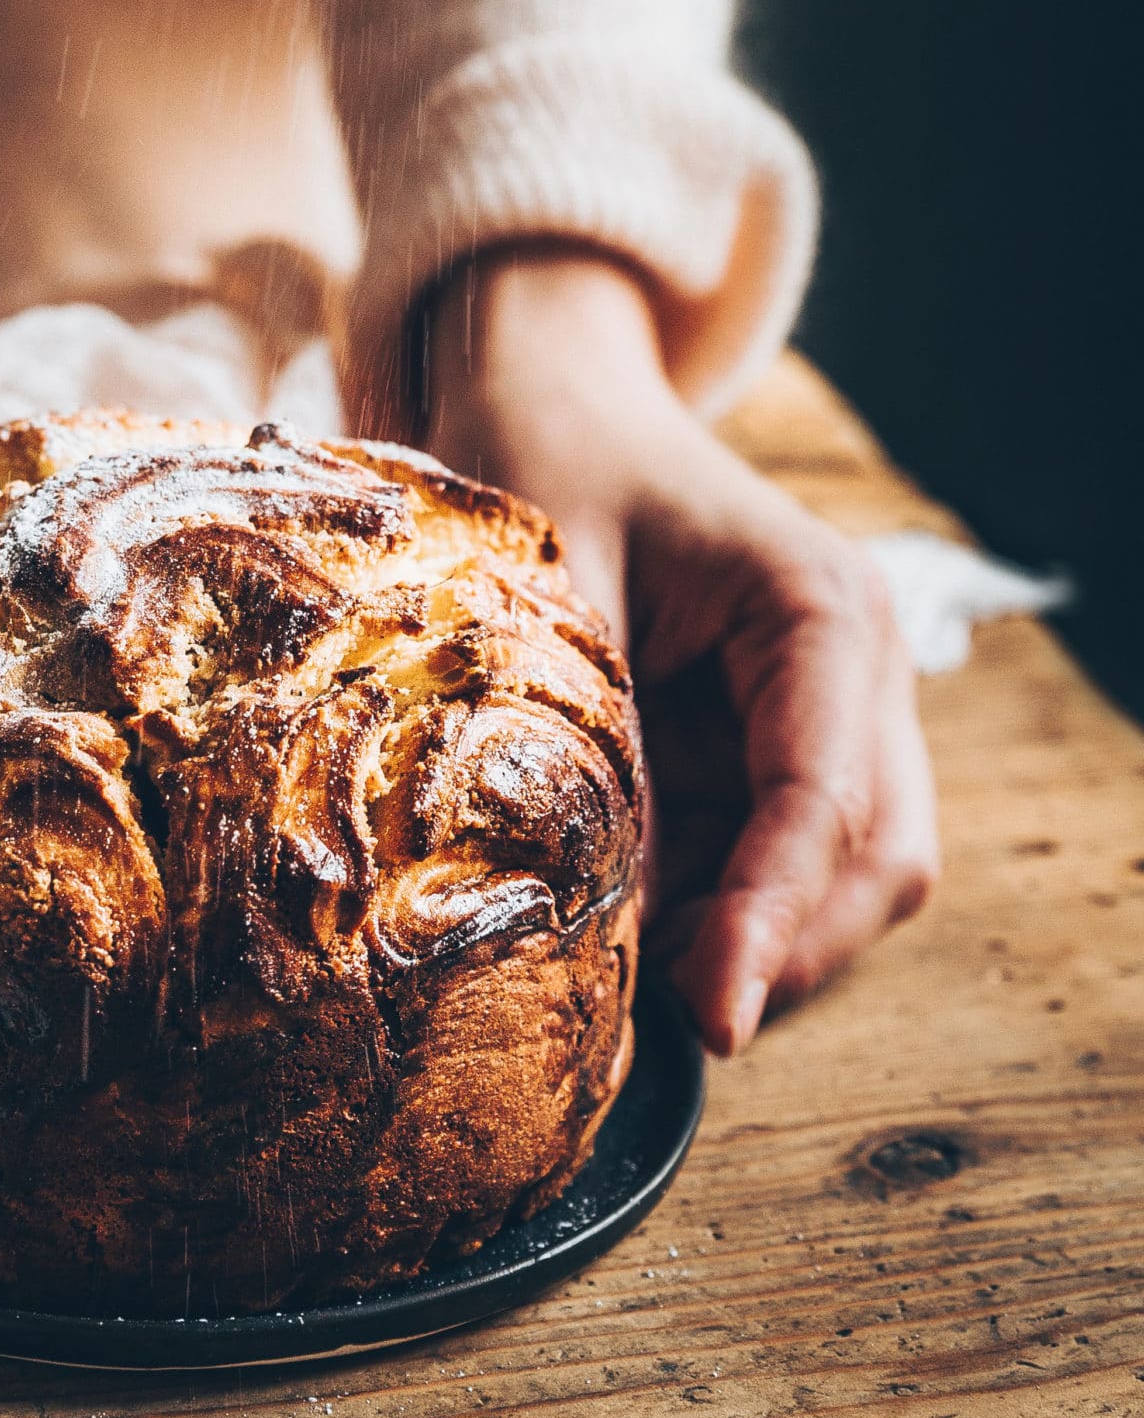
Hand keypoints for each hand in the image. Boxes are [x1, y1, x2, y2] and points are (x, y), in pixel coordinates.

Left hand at [420, 246, 937, 1056]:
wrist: (549, 398)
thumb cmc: (544, 460)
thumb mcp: (546, 589)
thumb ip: (585, 744)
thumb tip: (601, 922)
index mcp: (821, 610)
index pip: (824, 799)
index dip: (769, 919)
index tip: (707, 1014)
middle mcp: (857, 670)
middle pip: (872, 863)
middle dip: (775, 953)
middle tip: (654, 1019)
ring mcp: (830, 716)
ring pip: (841, 883)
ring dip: (747, 948)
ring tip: (625, 980)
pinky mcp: (776, 749)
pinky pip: (774, 867)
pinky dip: (715, 918)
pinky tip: (627, 933)